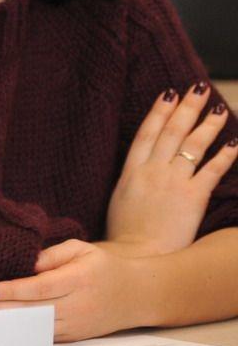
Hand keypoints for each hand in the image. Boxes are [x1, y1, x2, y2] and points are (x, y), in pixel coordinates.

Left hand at [0, 240, 160, 341]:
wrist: (139, 294)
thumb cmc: (104, 267)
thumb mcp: (82, 249)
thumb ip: (52, 255)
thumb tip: (24, 264)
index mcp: (80, 280)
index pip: (40, 288)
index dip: (12, 291)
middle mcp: (78, 306)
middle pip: (32, 311)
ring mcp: (75, 325)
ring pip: (35, 327)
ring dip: (5, 325)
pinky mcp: (73, 337)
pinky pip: (42, 336)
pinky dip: (19, 333)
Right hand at [105, 86, 236, 254]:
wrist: (135, 258)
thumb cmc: (124, 237)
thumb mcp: (120, 201)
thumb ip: (133, 181)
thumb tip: (142, 170)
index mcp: (131, 172)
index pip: (147, 133)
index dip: (159, 112)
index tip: (169, 94)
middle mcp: (152, 171)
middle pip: (172, 131)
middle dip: (187, 108)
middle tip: (198, 88)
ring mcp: (172, 183)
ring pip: (192, 145)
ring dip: (207, 125)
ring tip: (219, 109)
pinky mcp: (192, 197)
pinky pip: (212, 171)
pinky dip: (225, 156)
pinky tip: (235, 144)